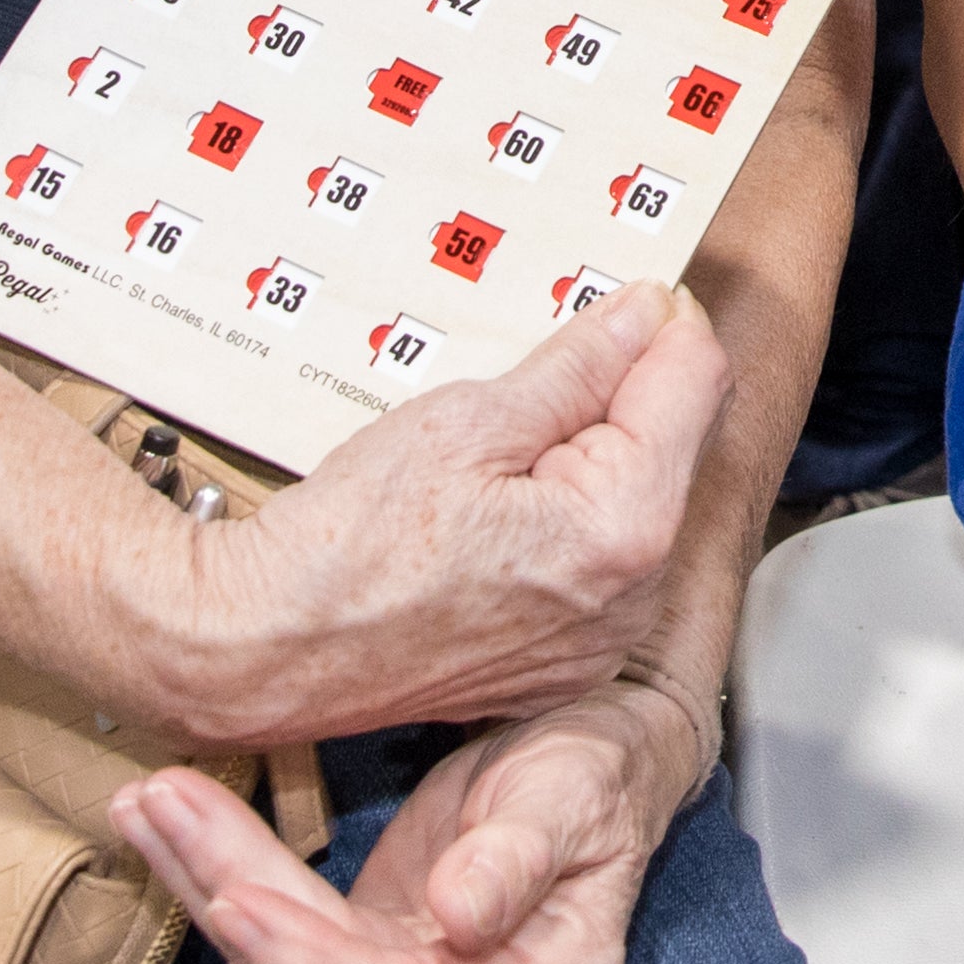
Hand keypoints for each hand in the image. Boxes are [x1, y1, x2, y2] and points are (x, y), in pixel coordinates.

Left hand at [121, 680, 689, 963]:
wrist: (600, 759)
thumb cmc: (598, 768)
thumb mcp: (576, 792)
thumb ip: (520, 858)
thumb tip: (462, 920)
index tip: (239, 901)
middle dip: (237, 905)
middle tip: (162, 812)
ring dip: (210, 887)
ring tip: (145, 806)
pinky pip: (289, 942)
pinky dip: (225, 881)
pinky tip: (169, 830)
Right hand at [158, 285, 718, 744]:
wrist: (266, 653)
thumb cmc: (345, 548)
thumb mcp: (464, 421)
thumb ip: (576, 367)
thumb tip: (644, 317)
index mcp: (622, 530)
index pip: (697, 384)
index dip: (662, 325)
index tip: (623, 300)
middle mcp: (630, 600)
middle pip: (677, 446)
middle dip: (624, 395)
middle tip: (536, 373)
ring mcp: (596, 642)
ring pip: (638, 504)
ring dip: (592, 459)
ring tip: (498, 453)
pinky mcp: (560, 664)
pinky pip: (598, 565)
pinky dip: (567, 520)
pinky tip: (497, 510)